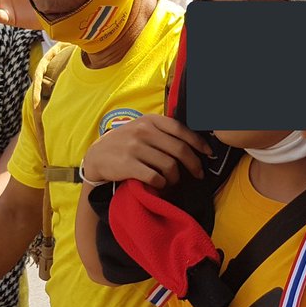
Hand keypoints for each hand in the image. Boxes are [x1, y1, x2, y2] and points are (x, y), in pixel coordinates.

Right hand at [81, 115, 211, 188]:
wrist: (97, 156)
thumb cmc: (126, 143)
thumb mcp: (141, 129)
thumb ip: (162, 131)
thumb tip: (193, 142)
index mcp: (150, 121)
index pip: (181, 129)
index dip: (198, 142)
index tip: (208, 153)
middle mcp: (143, 131)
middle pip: (179, 150)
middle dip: (194, 164)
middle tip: (198, 174)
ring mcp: (135, 148)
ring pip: (169, 166)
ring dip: (175, 178)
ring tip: (173, 181)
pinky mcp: (128, 165)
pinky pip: (155, 177)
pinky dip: (162, 184)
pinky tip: (160, 185)